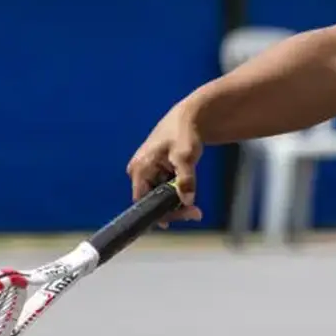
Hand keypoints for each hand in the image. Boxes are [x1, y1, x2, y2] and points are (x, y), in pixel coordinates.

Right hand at [126, 101, 204, 226]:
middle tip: (196, 214)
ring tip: (196, 209)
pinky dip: (177, 195)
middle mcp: (139, 172)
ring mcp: (147, 173)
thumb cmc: (184, 133)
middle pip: (152, 202)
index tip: (180, 217)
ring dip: (177, 204)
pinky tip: (190, 197)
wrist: (189, 118)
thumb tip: (187, 200)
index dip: (160, 213)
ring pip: (160, 198)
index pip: (143, 201)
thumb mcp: (186, 156)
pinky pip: (165, 190)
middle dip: (173, 209)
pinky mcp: (156, 173)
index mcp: (139, 168)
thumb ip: (186, 179)